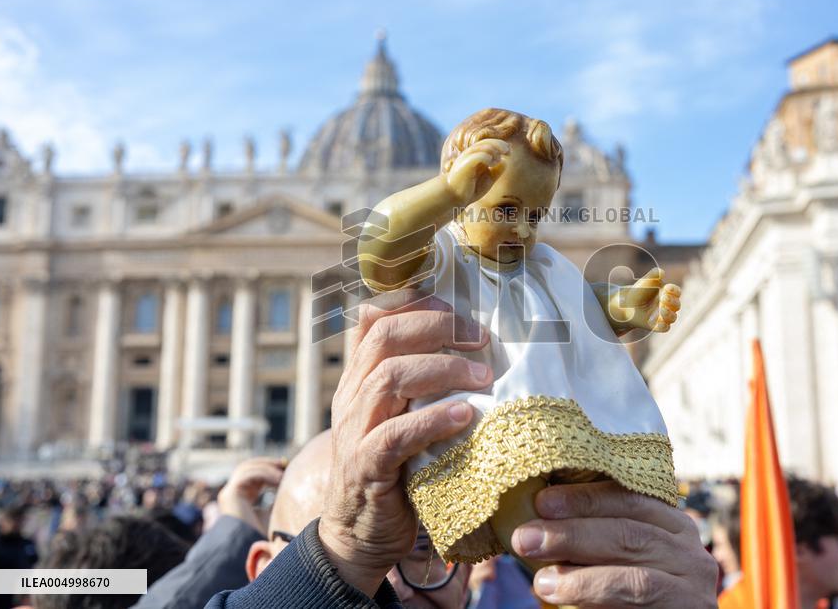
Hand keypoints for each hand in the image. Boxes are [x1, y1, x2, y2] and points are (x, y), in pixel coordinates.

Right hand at [216, 457, 284, 533]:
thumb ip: (277, 499)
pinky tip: (278, 480)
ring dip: (267, 467)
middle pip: (248, 467)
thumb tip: (289, 485)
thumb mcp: (273, 512)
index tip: (286, 468)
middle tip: (284, 463)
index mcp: (242, 498)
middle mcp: (233, 494)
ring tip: (283, 474)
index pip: (253, 475)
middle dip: (267, 463)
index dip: (269, 469)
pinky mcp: (230, 494)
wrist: (250, 549)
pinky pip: (248, 475)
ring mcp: (229, 493)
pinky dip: (264, 473)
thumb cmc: (262, 536)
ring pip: (248, 468)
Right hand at [318, 289, 492, 596]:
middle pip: (385, 336)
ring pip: (389, 377)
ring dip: (443, 370)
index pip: (376, 317)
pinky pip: (394, 435)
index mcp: (360, 376)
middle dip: (438, 327)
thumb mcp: (404, 415)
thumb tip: (476, 347)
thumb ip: (423, 384)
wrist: (359, 535)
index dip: (417, 301)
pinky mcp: (364, 467)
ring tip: (485, 378)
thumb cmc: (396, 468)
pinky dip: (432, 420)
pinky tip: (465, 416)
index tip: (462, 308)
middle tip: (481, 337)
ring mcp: (354, 430)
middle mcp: (352, 395)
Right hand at [444, 138, 509, 204]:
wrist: (453, 197)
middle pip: (486, 142)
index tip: (509, 152)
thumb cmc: (470, 189)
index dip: (500, 145)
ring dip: (493, 151)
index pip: (489, 144)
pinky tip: (491, 163)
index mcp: (476, 156)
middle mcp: (471, 155)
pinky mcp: (465, 165)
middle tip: (508, 151)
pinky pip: (477, 156)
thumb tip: (505, 161)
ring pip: (482, 146)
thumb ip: (497, 171)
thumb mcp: (488, 180)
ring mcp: (467, 159)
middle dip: (499, 144)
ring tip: (496, 160)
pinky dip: (487, 157)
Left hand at [511, 481, 717, 607]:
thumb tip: (536, 523)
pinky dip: (595, 590)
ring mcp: (695, 586)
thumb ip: (590, 543)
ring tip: (540, 578)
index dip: (585, 497)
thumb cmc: (625, 598)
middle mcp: (690, 551)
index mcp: (671, 526)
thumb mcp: (613, 561)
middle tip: (526, 537)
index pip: (630, 499)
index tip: (542, 501)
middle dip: (573, 532)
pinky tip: (560, 592)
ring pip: (635, 571)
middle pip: (629, 532)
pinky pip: (639, 596)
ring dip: (580, 573)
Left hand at [605, 268, 681, 333]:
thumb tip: (661, 272)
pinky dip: (663, 326)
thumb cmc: (639, 291)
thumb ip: (653, 275)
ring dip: (669, 314)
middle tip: (663, 297)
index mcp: (668, 293)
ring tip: (662, 309)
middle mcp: (669, 305)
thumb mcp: (645, 281)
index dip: (674, 291)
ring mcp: (664, 316)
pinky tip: (659, 322)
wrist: (627, 304)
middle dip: (672, 301)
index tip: (667, 288)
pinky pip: (665, 328)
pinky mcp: (657, 325)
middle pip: (677, 305)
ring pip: (673, 317)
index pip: (676, 292)